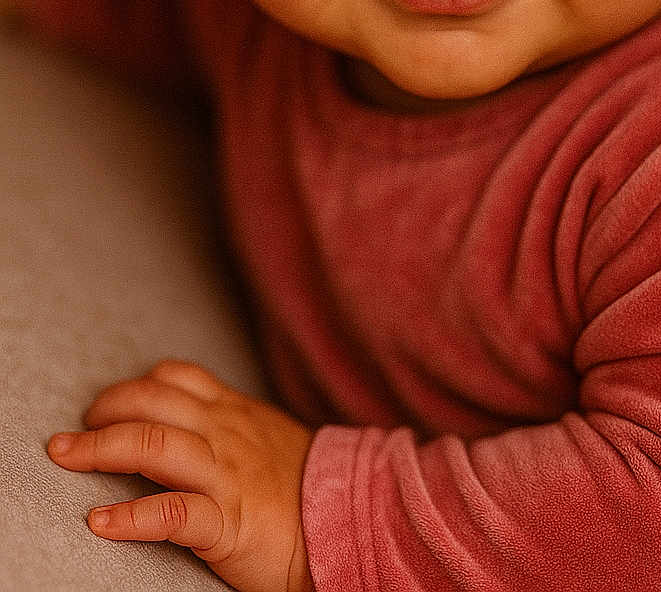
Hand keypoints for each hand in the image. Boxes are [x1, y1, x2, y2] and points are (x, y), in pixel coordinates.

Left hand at [46, 359, 315, 591]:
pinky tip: (100, 520)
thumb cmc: (306, 488)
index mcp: (235, 414)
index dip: (134, 386)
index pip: (178, 378)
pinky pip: (172, 513)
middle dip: (104, 411)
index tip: (107, 406)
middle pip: (153, 403)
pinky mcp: (227, 521)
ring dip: (101, 449)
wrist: (352, 522)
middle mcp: (225, 434)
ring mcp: (226, 475)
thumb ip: (232, 425)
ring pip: (154, 447)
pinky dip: (130, 516)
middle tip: (72, 435)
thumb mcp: (269, 438)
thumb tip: (192, 422)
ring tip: (69, 457)